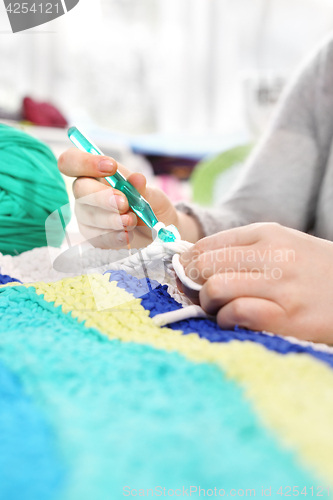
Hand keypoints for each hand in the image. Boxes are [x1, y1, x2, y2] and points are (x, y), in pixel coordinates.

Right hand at [58, 148, 195, 248]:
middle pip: (79, 189)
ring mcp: (87, 216)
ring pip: (88, 215)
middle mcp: (86, 192)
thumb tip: (137, 178)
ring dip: (111, 218)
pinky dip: (113, 236)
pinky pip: (96, 237)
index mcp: (96, 172)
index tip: (111, 167)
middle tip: (123, 203)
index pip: (72, 161)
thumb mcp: (152, 195)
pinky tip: (127, 236)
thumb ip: (142, 189)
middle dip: (102, 196)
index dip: (85, 162)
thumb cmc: (150, 206)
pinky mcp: (93, 237)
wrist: (158, 232)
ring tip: (131, 221)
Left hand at [180, 223, 332, 342]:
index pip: (206, 244)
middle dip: (192, 284)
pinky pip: (237, 314)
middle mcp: (273, 254)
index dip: (187, 263)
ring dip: (208, 304)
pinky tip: (234, 321)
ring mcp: (281, 286)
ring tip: (219, 309)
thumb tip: (193, 263)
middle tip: (198, 295)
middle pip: (205, 266)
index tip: (184, 275)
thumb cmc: (315, 272)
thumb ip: (242, 251)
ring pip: (215, 289)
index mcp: (268, 233)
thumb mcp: (284, 246)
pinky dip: (226, 320)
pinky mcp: (287, 317)